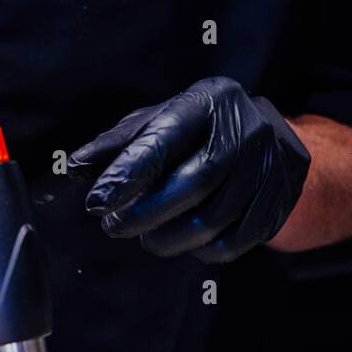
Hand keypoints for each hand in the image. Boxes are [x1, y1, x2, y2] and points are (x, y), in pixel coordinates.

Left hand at [69, 77, 309, 263]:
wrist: (272, 142)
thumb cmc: (200, 132)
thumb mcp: (162, 122)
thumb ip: (118, 144)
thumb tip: (74, 167)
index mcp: (210, 100)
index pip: (165, 139)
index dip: (127, 174)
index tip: (96, 202)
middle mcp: (246, 129)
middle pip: (195, 183)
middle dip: (146, 213)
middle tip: (114, 226)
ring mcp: (268, 168)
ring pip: (212, 221)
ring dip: (168, 238)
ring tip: (147, 236)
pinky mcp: (277, 204)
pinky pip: (232, 243)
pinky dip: (199, 251)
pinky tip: (184, 241)